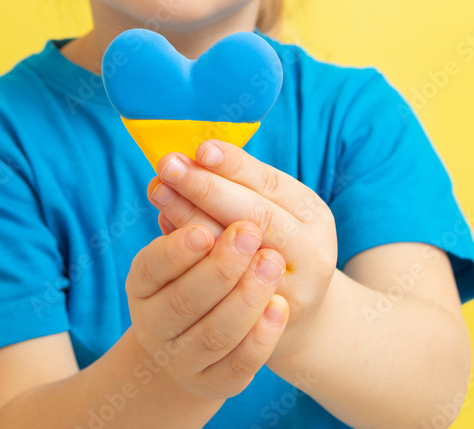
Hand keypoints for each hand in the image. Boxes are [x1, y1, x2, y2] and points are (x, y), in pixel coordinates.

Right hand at [125, 220, 288, 400]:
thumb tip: (202, 163)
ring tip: (272, 262)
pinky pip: (239, 365)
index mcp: (141, 282)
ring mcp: (183, 359)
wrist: (202, 333)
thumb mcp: (186, 242)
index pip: (152, 266)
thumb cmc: (197, 270)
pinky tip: (279, 306)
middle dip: (219, 267)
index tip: (204, 230)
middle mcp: (154, 324)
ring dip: (245, 298)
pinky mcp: (217, 382)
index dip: (177, 250)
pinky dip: (260, 337)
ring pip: (214, 334)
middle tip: (249, 233)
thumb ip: (193, 211)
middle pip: (184, 301)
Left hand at [146, 140, 337, 361]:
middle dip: (207, 188)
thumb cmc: (272, 244)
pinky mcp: (265, 327)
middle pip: (257, 216)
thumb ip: (232, 188)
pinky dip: (193, 264)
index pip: (271, 183)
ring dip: (193, 221)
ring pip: (239, 258)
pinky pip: (226, 294)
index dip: (235, 165)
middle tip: (169, 167)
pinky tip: (168, 240)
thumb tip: (185, 163)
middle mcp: (312, 253)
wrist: (299, 316)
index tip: (200, 148)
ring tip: (160, 193)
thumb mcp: (269, 209)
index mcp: (313, 215)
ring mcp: (292, 294)